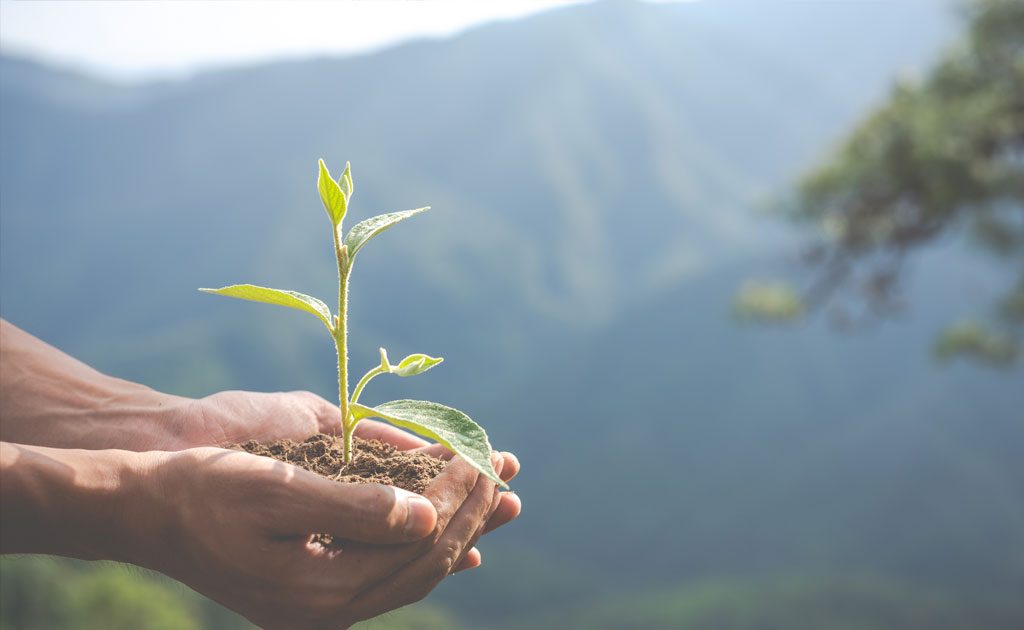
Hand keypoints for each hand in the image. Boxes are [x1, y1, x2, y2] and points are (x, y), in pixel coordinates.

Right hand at [144, 446, 503, 628]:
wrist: (146, 512)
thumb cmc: (205, 490)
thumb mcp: (277, 490)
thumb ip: (355, 508)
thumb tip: (427, 515)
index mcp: (320, 590)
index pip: (418, 545)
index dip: (459, 499)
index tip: (482, 456)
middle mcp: (327, 610)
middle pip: (425, 564)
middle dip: (472, 514)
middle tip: (506, 470)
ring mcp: (321, 607)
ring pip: (413, 573)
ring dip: (459, 531)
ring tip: (501, 498)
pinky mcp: (314, 593)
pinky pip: (389, 577)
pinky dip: (426, 552)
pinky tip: (456, 542)